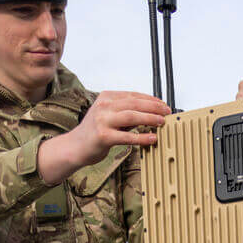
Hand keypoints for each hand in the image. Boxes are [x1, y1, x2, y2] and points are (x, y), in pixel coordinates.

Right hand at [39, 90, 169, 181]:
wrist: (75, 147)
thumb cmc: (94, 132)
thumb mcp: (108, 116)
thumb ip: (125, 113)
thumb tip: (149, 113)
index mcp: (106, 97)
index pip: (133, 95)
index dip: (151, 99)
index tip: (163, 104)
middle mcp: (104, 106)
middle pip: (135, 104)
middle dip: (154, 107)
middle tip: (167, 112)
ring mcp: (103, 121)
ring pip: (132, 116)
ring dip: (150, 119)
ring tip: (162, 122)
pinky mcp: (103, 136)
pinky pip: (127, 136)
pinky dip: (142, 137)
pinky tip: (152, 138)